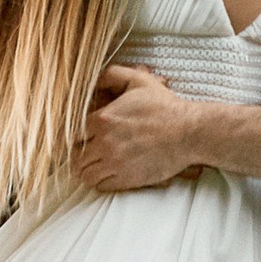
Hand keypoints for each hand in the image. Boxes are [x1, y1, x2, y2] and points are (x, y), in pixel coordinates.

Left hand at [70, 63, 206, 195]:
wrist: (188, 133)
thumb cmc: (164, 106)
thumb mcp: (138, 81)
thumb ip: (111, 75)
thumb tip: (93, 81)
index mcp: (103, 119)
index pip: (72, 132)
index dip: (74, 134)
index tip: (80, 135)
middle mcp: (104, 143)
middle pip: (74, 156)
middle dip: (77, 154)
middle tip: (84, 151)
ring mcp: (114, 164)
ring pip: (84, 174)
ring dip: (86, 169)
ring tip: (93, 164)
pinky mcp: (126, 179)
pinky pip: (100, 186)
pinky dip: (99, 181)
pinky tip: (106, 172)